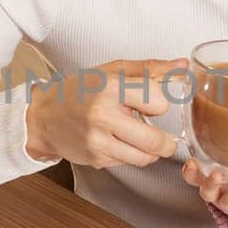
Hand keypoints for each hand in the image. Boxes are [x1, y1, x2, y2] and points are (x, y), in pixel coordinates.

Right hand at [23, 58, 186, 168]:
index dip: (159, 104)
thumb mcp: (112, 71)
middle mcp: (103, 115)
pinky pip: (128, 163)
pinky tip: (120, 143)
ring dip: (150, 151)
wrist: (43, 117)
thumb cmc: (79, 91)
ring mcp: (98, 141)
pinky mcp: (96, 159)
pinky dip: (131, 155)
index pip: (159, 103)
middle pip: (156, 140)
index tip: (151, 102)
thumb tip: (183, 65)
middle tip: (165, 138)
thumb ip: (150, 69)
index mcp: (110, 87)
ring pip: (145, 157)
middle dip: (166, 141)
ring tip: (141, 139)